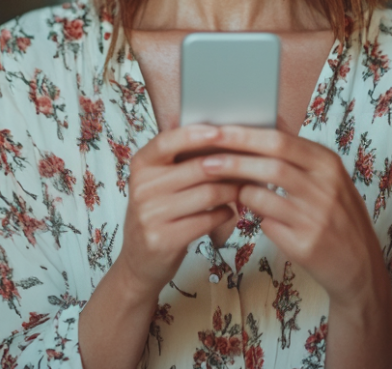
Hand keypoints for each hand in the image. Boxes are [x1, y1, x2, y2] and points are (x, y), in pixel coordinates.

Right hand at [113, 123, 240, 298]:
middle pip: (199, 168)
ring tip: (242, 189)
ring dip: (233, 190)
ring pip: (209, 194)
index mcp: (141, 165)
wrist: (139, 261)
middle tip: (253, 163)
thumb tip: (224, 136)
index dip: (196, 134)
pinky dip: (226, 213)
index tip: (221, 131)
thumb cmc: (159, 213)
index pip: (168, 141)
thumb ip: (181, 161)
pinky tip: (229, 211)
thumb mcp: (158, 183)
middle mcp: (142, 187)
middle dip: (231, 165)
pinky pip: (208, 219)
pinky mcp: (163, 239)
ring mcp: (150, 215)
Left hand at [197, 126, 390, 305]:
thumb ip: (297, 156)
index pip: (281, 140)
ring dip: (236, 189)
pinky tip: (244, 212)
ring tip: (218, 185)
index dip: (245, 135)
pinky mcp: (306, 244)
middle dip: (233, 159)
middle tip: (205, 159)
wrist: (360, 265)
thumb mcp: (328, 178)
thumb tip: (260, 127)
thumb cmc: (337, 215)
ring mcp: (316, 217)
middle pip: (270, 164)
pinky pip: (266, 224)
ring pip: (263, 195)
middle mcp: (325, 187)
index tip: (217, 131)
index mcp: (328, 163)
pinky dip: (252, 215)